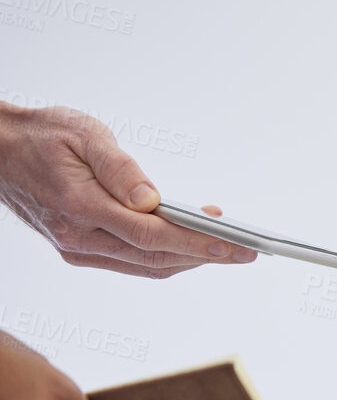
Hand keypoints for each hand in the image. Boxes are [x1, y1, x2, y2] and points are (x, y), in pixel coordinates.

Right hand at [0, 102, 254, 275]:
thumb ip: (119, 168)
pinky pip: (133, 262)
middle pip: (155, 257)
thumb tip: (151, 199)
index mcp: (80, 206)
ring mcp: (77, 248)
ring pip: (147, 265)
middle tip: (247, 252)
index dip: (196, 243)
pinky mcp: (80, 250)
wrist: (0, 149)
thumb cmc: (44, 135)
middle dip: (206, 257)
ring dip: (190, 259)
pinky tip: (191, 244)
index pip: (151, 236)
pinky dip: (166, 256)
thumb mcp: (84, 134)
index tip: (234, 245)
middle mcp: (77, 237)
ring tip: (228, 248)